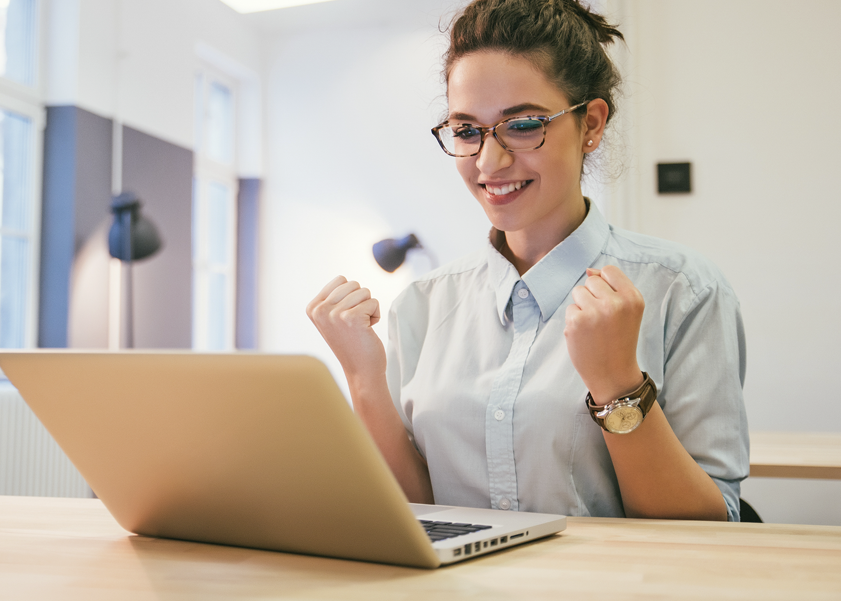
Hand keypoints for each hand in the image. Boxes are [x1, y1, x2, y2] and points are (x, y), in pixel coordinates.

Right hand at [306, 276, 385, 383]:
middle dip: (360, 301)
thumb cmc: (351, 343)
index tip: (346, 317)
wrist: (361, 371)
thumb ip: (333, 299)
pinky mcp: (352, 318)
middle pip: (353, 284)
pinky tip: (367, 331)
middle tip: (355, 323)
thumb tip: (343, 280)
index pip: (340, 280)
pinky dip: (376, 315)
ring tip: (361, 327)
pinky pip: (373, 302)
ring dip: (368, 308)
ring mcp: (335, 314)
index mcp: (313, 308)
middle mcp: (320, 310)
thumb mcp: (332, 319)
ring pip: (364, 292)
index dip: (351, 295)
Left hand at [564, 265, 644, 404]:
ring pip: (578, 292)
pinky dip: (574, 321)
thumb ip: (612, 287)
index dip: (605, 284)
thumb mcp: (626, 311)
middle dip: (592, 296)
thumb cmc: (619, 340)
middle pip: (591, 281)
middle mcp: (615, 303)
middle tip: (602, 319)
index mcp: (633, 298)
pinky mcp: (576, 321)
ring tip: (593, 326)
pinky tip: (585, 335)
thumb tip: (589, 270)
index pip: (609, 270)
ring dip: (582, 307)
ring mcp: (595, 312)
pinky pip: (570, 309)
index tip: (609, 301)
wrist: (613, 374)